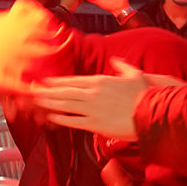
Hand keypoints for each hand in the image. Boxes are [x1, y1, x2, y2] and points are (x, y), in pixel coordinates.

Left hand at [32, 58, 178, 139]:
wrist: (153, 113)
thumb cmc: (145, 94)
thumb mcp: (134, 75)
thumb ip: (122, 66)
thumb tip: (116, 61)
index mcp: (100, 80)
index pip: (73, 80)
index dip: (58, 81)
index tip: (46, 81)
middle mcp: (93, 93)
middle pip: (65, 91)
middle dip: (47, 91)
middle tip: (33, 91)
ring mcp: (92, 109)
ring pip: (65, 104)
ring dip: (49, 103)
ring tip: (37, 102)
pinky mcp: (96, 124)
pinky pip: (74, 121)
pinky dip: (61, 118)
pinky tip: (51, 117)